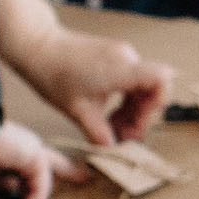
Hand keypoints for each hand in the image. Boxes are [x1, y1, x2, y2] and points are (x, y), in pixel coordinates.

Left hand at [28, 30, 173, 144]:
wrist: (37, 46)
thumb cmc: (54, 75)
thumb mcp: (77, 112)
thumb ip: (99, 134)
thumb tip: (113, 151)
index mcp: (120, 69)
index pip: (160, 80)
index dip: (158, 105)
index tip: (139, 123)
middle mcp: (126, 58)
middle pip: (153, 90)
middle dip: (141, 117)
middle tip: (122, 137)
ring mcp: (122, 55)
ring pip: (143, 88)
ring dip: (133, 111)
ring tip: (113, 127)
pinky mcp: (115, 56)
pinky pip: (132, 81)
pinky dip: (125, 100)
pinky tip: (109, 113)